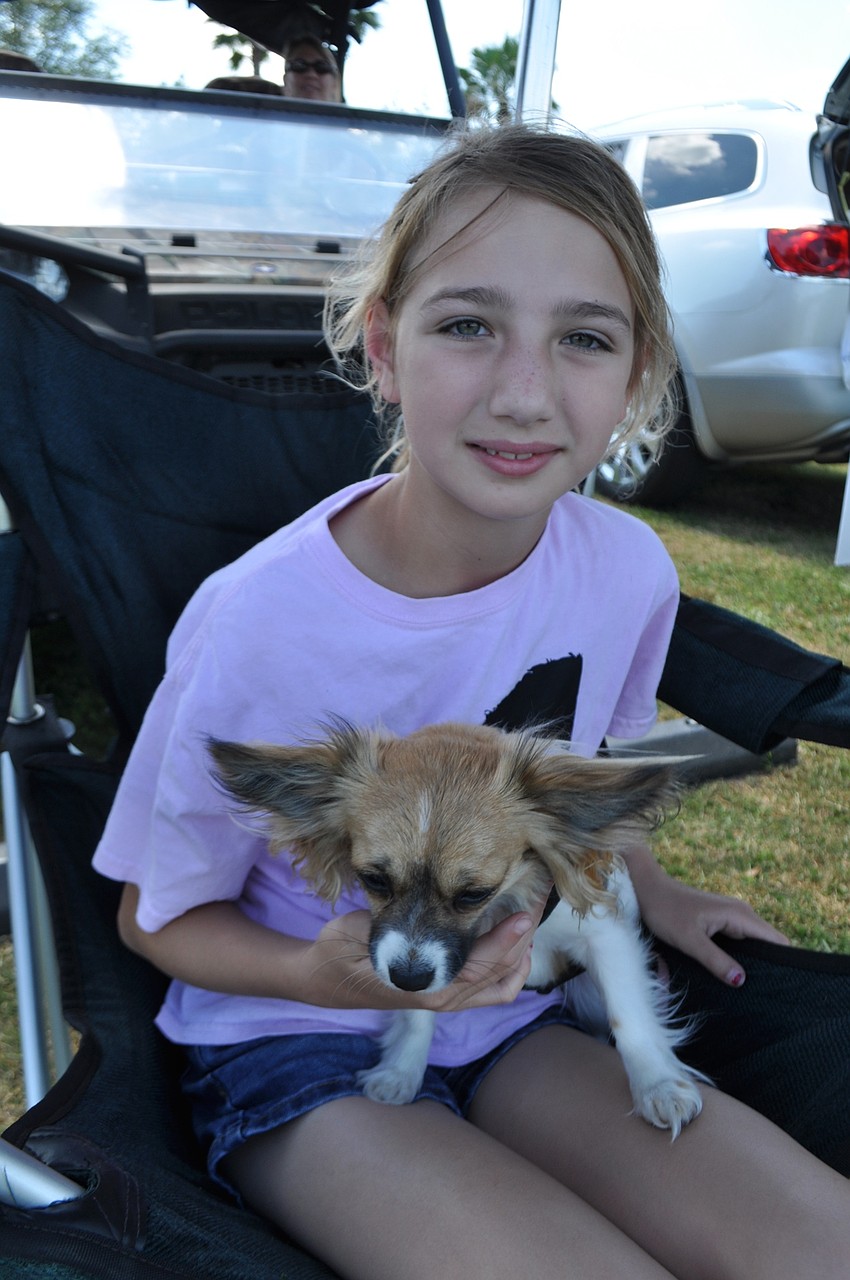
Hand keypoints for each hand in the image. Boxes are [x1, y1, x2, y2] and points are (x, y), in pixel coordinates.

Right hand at [304, 902, 543, 1011]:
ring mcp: (447, 999)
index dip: (507, 938)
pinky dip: (510, 969)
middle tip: (536, 899)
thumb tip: (437, 902)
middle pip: (500, 973)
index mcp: (425, 986)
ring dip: (520, 953)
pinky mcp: (448, 994)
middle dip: (522, 937)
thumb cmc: (341, 949)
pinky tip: (513, 944)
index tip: (524, 910)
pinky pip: (492, 990)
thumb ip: (400, 921)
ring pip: (502, 985)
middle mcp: (442, 998)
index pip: (480, 964)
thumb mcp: (367, 930)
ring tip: (527, 917)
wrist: (324, 978)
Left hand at [625, 845, 788, 986]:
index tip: (783, 986)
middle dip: (769, 967)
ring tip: (748, 989)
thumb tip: (742, 981)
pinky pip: (739, 942)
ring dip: (752, 963)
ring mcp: (731, 917)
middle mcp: (741, 914)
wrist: (646, 889)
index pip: (778, 941)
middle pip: (768, 944)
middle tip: (763, 994)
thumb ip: (716, 961)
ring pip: (753, 944)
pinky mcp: (720, 921)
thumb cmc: (666, 911)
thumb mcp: (690, 940)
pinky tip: (730, 973)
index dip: (784, 963)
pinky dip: (738, 957)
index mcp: (740, 915)